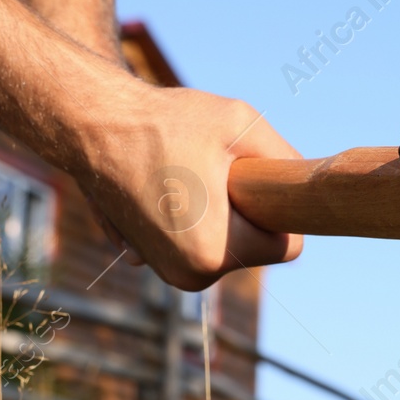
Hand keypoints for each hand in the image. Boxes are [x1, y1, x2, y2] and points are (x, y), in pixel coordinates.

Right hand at [72, 77, 304, 290]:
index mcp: (215, 253)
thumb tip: (309, 187)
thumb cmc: (164, 122)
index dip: (279, 207)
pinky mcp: (150, 263)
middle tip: (214, 170)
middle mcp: (190, 277)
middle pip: (256, 249)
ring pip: (227, 246)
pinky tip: (166, 186)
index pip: (287, 246)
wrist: (91, 125)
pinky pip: (198, 243)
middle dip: (247, 212)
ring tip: (188, 175)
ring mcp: (167, 274)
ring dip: (221, 215)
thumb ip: (286, 158)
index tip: (254, 177)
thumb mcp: (242, 124)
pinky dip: (193, 218)